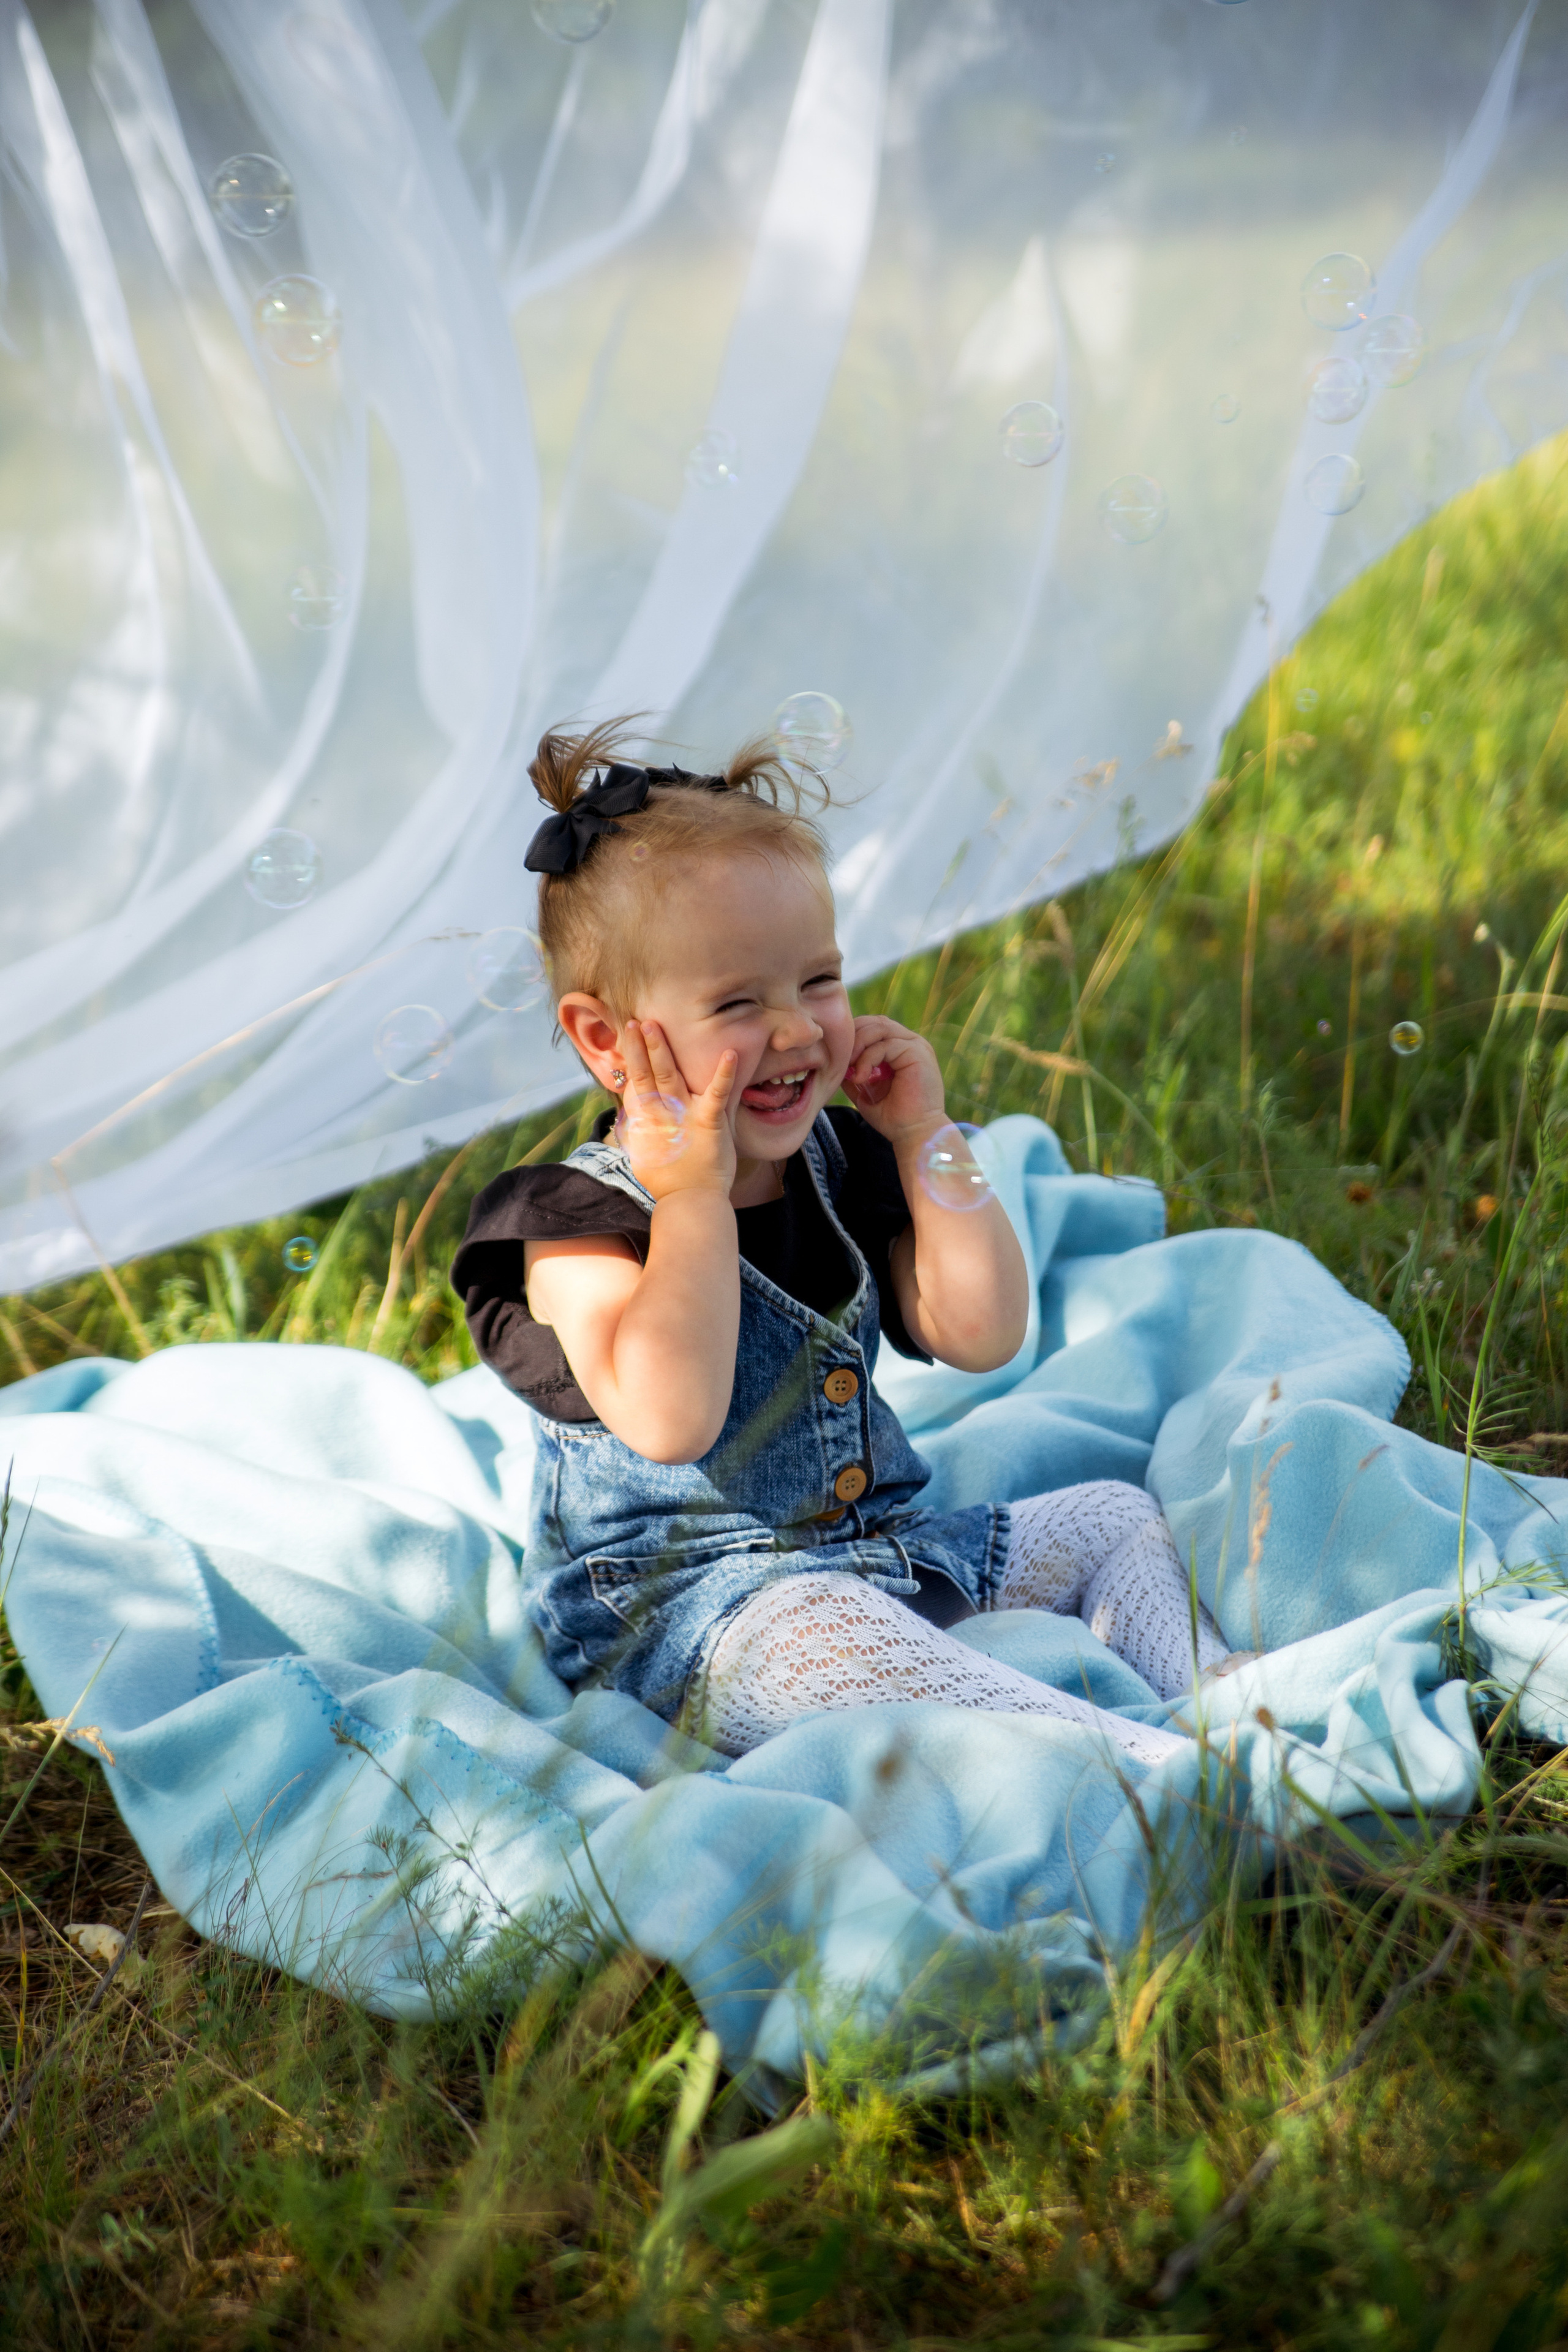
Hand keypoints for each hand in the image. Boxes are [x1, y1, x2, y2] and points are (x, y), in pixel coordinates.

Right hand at [617, 1019, 737, 1201]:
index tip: (626, 1035)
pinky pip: (717, 1094)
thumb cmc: (669, 1183)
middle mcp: (661, 1115)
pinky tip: (731, 1052)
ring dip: (661, 1050)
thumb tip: (637, 1109)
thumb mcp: (646, 1153)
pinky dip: (724, 1073)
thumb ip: (641, 1128)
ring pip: (669, 1076)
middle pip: (647, 1074)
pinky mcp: (709, 1123)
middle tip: (635, 1021)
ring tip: (655, 1026)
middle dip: (639, 1047)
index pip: (636, 1083)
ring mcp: (684, 1117)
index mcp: (647, 1121)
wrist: (689, 1204)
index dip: (630, 1058)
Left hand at [842, 1015, 946, 1143]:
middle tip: (840, 1060)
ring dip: (858, 1046)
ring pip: (879, 1028)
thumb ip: (853, 1072)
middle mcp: (910, 1042)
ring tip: (850, 1068)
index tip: (838, 1058)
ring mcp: (916, 1045)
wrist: (915, 1135)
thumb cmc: (893, 1118)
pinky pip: (886, 1045)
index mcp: (901, 1047)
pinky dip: (867, 1059)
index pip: (873, 1026)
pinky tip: (860, 1077)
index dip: (852, 1036)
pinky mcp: (918, 1053)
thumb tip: (835, 1060)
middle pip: (875, 1022)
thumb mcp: (865, 1090)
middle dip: (853, 1037)